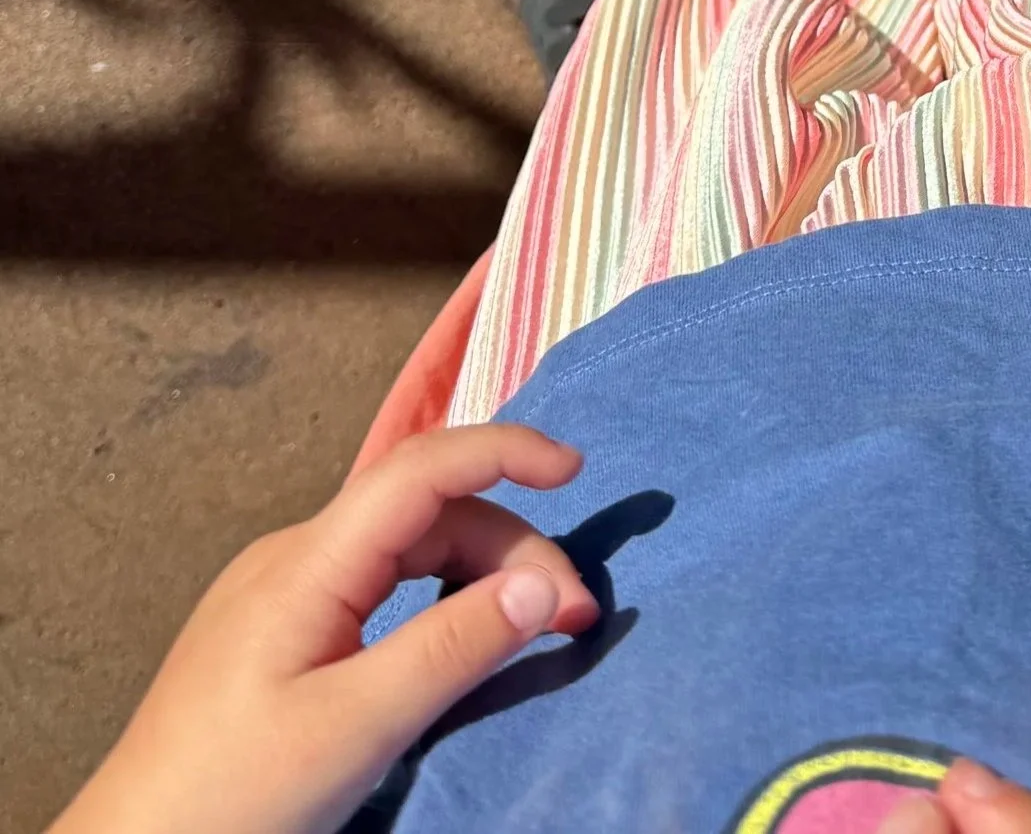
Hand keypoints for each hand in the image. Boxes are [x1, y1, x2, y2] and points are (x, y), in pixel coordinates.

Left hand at [50, 424, 598, 833]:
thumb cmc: (235, 797)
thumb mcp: (356, 729)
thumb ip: (452, 649)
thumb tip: (544, 584)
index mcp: (308, 561)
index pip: (422, 468)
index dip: (504, 450)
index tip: (578, 471)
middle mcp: (295, 555)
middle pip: (427, 512)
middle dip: (510, 547)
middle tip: (571, 619)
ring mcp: (281, 591)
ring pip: (406, 547)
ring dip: (479, 573)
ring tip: (531, 630)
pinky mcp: (278, 631)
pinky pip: (380, 581)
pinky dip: (440, 595)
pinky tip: (460, 635)